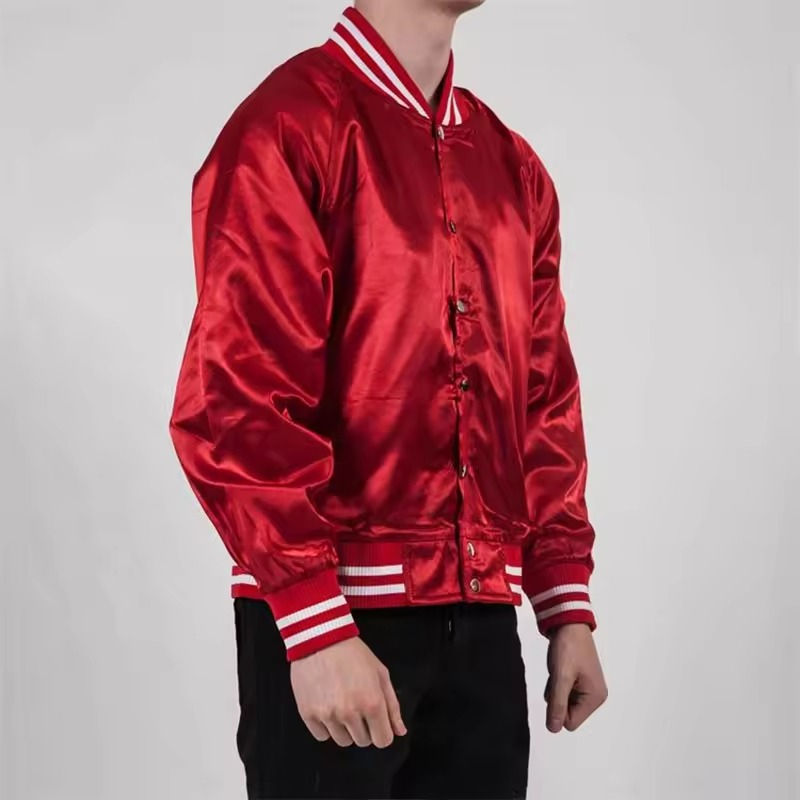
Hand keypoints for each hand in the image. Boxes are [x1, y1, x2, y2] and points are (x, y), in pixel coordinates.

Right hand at [290, 636, 407, 747]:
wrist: (320, 638)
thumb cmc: (353, 653)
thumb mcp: (380, 673)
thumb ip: (392, 705)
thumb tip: (399, 731)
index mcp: (372, 703)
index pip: (383, 740)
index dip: (382, 731)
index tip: (376, 721)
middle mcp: (350, 713)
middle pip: (363, 741)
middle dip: (363, 727)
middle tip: (357, 705)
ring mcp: (327, 715)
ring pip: (342, 741)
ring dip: (344, 728)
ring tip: (341, 703)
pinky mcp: (308, 714)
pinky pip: (322, 736)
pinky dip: (326, 726)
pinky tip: (327, 705)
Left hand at [543, 623, 606, 731]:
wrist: (569, 622)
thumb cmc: (569, 647)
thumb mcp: (561, 677)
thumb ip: (557, 705)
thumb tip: (553, 728)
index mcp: (595, 698)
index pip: (570, 722)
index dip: (558, 708)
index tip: (558, 687)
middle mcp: (595, 695)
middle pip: (568, 713)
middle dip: (557, 697)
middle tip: (558, 676)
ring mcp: (588, 687)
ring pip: (563, 701)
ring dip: (556, 688)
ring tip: (559, 669)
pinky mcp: (580, 679)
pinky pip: (563, 690)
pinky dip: (557, 681)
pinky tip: (559, 667)